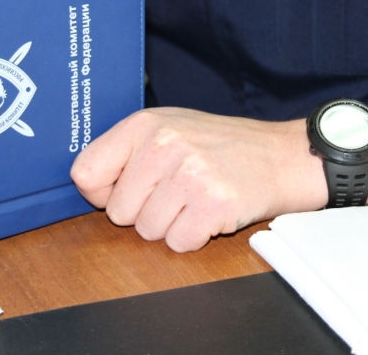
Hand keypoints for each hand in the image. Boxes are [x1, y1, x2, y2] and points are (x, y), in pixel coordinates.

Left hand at [70, 107, 326, 251]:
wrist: (281, 156)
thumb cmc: (222, 146)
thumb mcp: (170, 128)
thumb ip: (127, 152)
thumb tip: (87, 185)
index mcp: (144, 124)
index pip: (86, 172)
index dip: (102, 191)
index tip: (128, 188)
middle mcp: (164, 145)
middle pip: (117, 211)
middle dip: (144, 211)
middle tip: (177, 191)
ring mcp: (189, 175)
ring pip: (147, 231)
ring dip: (172, 224)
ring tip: (197, 198)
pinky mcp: (212, 205)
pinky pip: (178, 243)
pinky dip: (194, 236)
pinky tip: (211, 212)